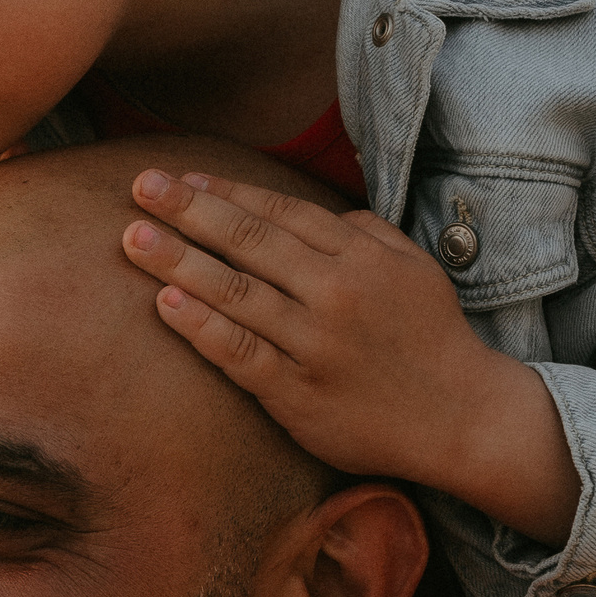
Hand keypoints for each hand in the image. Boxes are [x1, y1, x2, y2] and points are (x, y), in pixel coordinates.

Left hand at [122, 170, 580, 546]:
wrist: (463, 419)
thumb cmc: (430, 339)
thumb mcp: (411, 268)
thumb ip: (361, 230)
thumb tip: (304, 210)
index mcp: (361, 257)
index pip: (280, 212)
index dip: (226, 192)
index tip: (181, 177)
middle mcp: (335, 293)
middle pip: (248, 240)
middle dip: (188, 209)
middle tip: (139, 184)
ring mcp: (314, 345)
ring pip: (235, 292)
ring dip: (178, 261)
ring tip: (132, 236)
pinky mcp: (298, 395)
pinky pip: (240, 354)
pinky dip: (202, 327)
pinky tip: (165, 304)